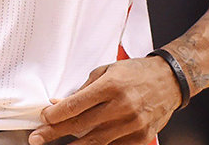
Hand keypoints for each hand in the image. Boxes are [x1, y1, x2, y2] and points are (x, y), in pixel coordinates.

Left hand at [31, 56, 180, 144]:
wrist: (171, 80)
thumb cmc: (139, 73)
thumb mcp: (109, 71)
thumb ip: (84, 89)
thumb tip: (59, 104)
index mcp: (112, 85)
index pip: (75, 105)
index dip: (55, 115)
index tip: (43, 119)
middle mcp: (122, 105)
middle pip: (80, 125)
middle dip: (54, 133)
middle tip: (38, 138)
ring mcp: (132, 123)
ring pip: (95, 141)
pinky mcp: (141, 136)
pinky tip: (87, 144)